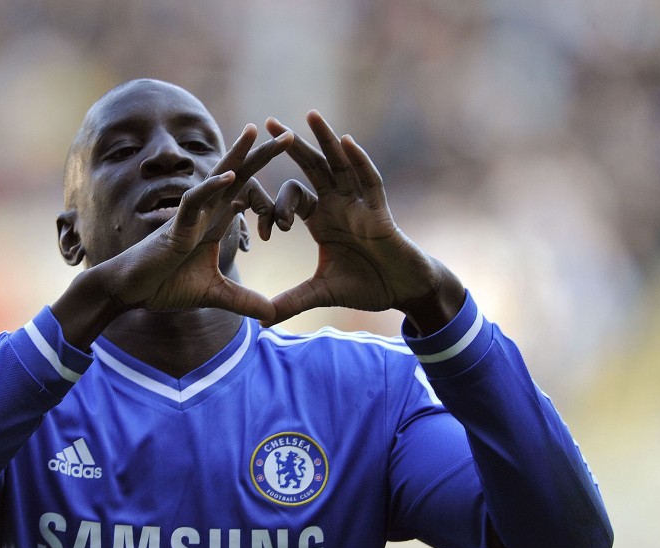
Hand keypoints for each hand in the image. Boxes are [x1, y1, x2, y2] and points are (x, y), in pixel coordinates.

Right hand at [54, 125, 292, 347]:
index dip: (268, 181)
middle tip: (287, 134)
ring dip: (238, 155)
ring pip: (217, 178)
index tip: (294, 176)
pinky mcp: (176, 226)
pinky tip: (231, 175)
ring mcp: (191, 216)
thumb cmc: (166, 285)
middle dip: (262, 155)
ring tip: (256, 132)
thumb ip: (243, 301)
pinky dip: (211, 188)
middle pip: (238, 176)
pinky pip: (195, 201)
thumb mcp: (215, 295)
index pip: (246, 195)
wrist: (132, 291)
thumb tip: (271, 315)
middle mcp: (205, 213)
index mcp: (215, 223)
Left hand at [263, 112, 464, 333]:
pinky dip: (359, 162)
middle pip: (312, 169)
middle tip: (267, 123)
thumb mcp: (321, 293)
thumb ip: (292, 302)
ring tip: (309, 115)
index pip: (293, 197)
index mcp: (321, 219)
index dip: (274, 203)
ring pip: (341, 165)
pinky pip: (370, 182)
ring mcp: (360, 205)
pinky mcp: (380, 212)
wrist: (403, 290)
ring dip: (326, 140)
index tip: (256, 212)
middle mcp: (339, 205)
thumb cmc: (367, 285)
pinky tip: (347, 143)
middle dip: (291, 146)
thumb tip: (262, 320)